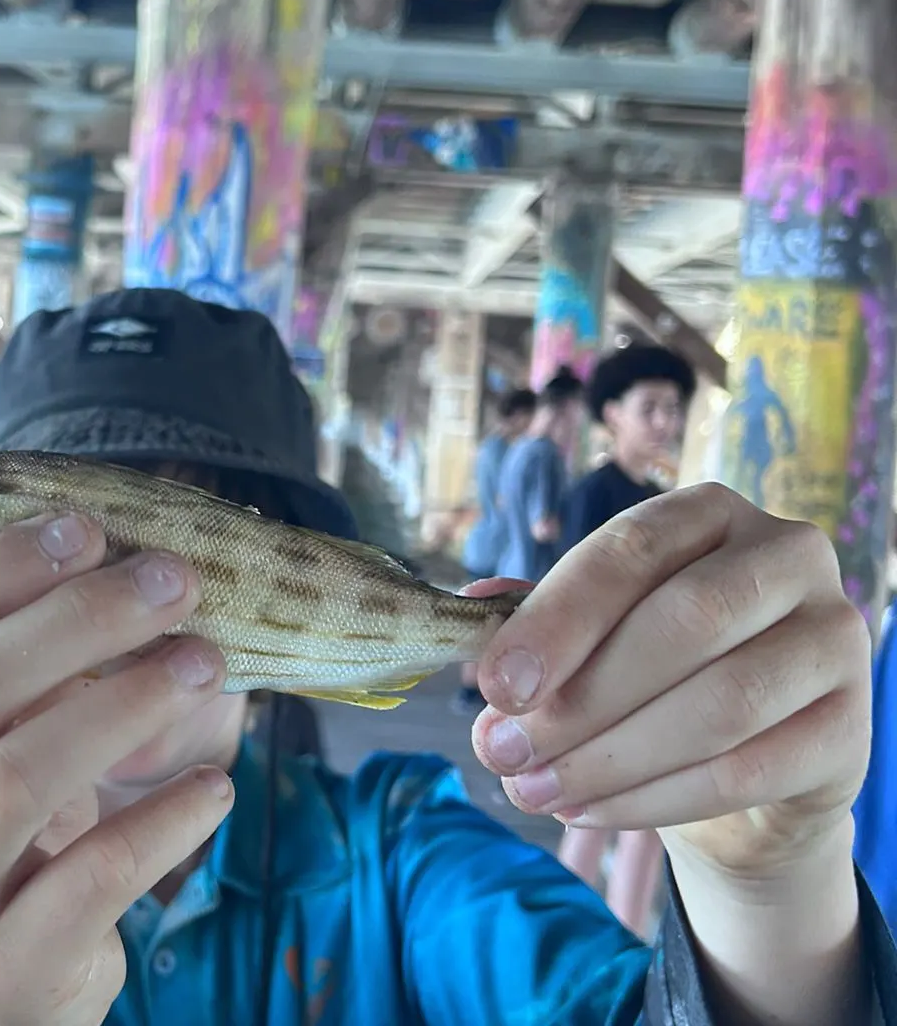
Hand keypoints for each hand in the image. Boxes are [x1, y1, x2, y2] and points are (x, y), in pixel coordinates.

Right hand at [0, 511, 233, 1025]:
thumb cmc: (0, 817)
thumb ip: (23, 655)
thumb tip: (135, 554)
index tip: (85, 528)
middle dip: (78, 619)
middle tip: (173, 582)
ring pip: (14, 778)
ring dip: (124, 704)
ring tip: (203, 664)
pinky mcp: (4, 965)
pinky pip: (90, 879)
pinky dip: (161, 819)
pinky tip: (215, 784)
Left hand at [468, 484, 871, 880]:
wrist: (748, 764)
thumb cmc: (653, 669)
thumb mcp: (594, 629)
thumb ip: (537, 615)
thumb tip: (471, 610)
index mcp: (710, 512)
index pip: (631, 550)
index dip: (557, 619)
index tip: (496, 685)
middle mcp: (786, 556)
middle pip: (682, 622)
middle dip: (580, 698)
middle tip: (502, 750)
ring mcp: (833, 638)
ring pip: (719, 703)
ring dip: (610, 757)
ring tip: (532, 789)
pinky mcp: (852, 728)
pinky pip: (749, 770)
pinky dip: (655, 799)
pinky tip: (589, 810)